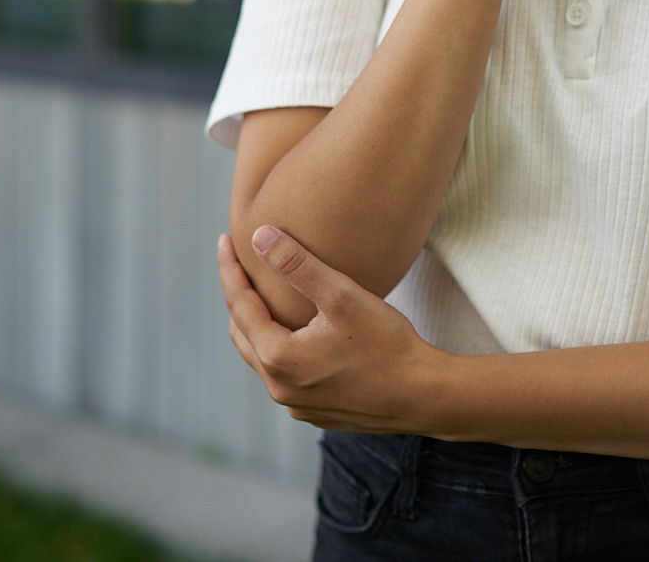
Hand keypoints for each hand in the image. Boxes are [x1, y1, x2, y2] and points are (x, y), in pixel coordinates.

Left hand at [216, 228, 447, 433]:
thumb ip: (297, 265)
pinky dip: (278, 348)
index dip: (230, 270)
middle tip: (240, 264)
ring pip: (261, 357)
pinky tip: (296, 333)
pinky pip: (283, 375)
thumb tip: (259, 236)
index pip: (239, 305)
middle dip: (238, 296)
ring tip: (262, 294)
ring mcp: (296, 405)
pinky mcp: (315, 411)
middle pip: (242, 333)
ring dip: (256, 324)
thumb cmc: (388, 344)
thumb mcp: (342, 296)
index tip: (224, 240)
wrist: (424, 396)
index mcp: (279, 358)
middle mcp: (279, 388)